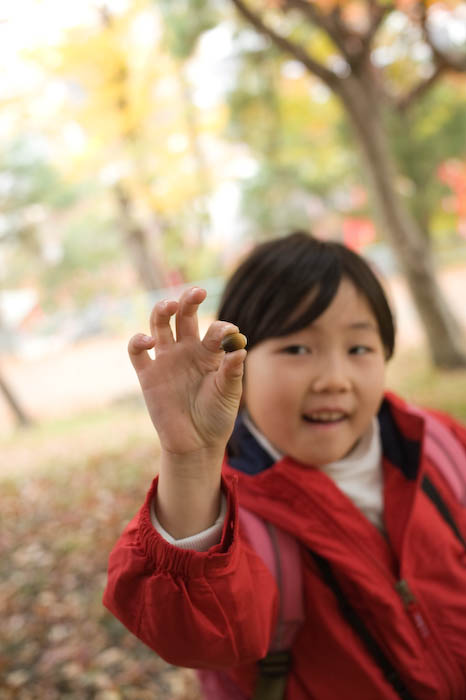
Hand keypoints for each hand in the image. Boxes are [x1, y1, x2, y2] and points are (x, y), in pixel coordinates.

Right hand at [128, 287, 245, 458]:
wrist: (195, 443)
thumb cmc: (217, 416)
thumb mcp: (229, 394)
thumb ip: (232, 370)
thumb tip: (240, 347)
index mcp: (210, 353)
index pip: (215, 330)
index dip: (222, 328)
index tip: (230, 333)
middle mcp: (187, 351)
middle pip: (184, 316)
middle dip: (189, 300)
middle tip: (198, 292)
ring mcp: (166, 360)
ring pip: (159, 325)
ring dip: (162, 310)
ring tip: (170, 305)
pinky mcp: (148, 375)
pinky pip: (137, 352)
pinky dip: (138, 341)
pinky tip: (149, 341)